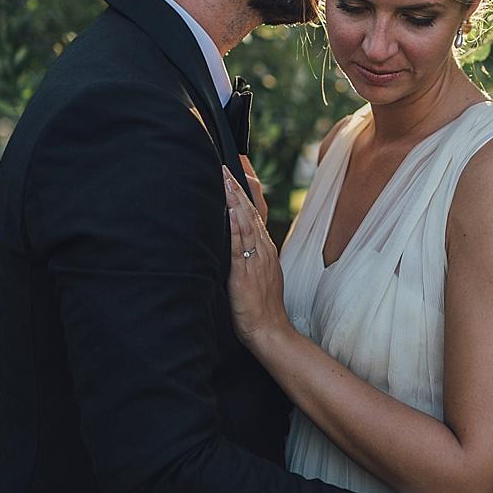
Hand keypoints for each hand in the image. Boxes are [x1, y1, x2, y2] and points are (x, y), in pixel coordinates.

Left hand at [223, 167, 290, 348]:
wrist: (270, 329)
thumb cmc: (261, 307)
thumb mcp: (258, 274)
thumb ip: (248, 255)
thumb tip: (235, 240)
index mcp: (265, 248)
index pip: (257, 210)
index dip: (248, 189)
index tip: (239, 168)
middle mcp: (263, 248)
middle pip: (251, 209)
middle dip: (238, 185)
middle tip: (227, 164)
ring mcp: (255, 258)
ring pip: (245, 221)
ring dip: (233, 198)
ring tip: (223, 177)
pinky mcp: (244, 271)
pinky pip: (239, 243)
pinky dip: (233, 224)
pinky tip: (227, 210)